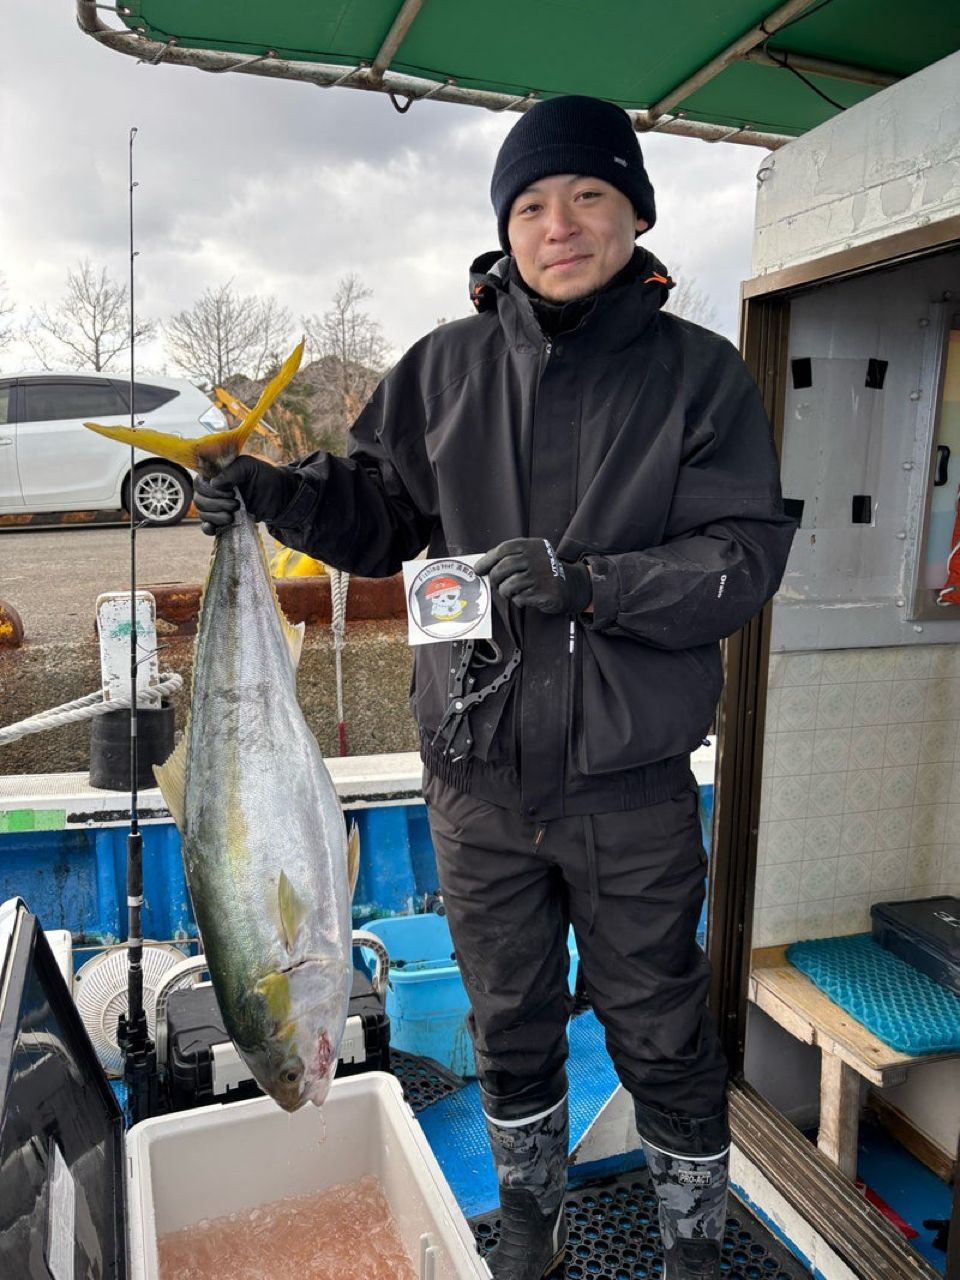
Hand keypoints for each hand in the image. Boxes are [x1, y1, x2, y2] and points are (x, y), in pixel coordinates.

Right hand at [193, 457, 301, 535]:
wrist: (279, 496)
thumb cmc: (264, 477)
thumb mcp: (249, 467)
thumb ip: (232, 471)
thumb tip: (213, 483)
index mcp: (215, 475)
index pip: (199, 484)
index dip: (211, 491)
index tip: (231, 492)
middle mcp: (212, 491)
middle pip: (199, 500)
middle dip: (217, 504)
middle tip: (236, 504)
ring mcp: (216, 506)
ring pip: (203, 513)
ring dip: (217, 516)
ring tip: (234, 515)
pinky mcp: (222, 520)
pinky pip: (206, 526)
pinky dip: (208, 528)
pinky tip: (215, 528)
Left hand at [475, 538, 591, 614]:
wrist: (569, 585)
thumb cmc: (543, 570)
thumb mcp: (531, 555)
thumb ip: (512, 557)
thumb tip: (484, 565)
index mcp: (531, 546)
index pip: (503, 549)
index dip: (487, 560)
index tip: (478, 569)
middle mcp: (535, 558)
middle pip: (502, 568)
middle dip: (494, 577)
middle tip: (493, 583)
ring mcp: (539, 575)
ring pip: (508, 585)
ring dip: (505, 591)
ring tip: (512, 591)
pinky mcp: (542, 591)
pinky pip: (519, 598)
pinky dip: (518, 600)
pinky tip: (525, 596)